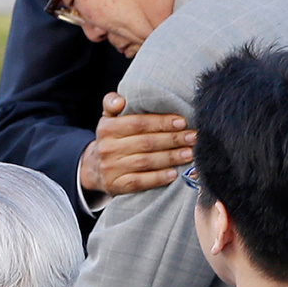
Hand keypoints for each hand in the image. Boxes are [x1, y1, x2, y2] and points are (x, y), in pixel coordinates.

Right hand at [79, 93, 194, 194]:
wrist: (94, 168)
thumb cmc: (111, 138)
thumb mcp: (108, 118)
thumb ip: (113, 102)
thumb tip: (121, 100)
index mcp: (107, 128)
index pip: (139, 123)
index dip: (162, 122)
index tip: (182, 122)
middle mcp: (107, 148)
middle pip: (146, 142)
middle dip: (173, 139)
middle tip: (193, 137)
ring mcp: (111, 168)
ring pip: (146, 162)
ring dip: (171, 158)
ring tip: (190, 153)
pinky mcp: (115, 185)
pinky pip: (140, 182)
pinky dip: (158, 178)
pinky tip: (174, 173)